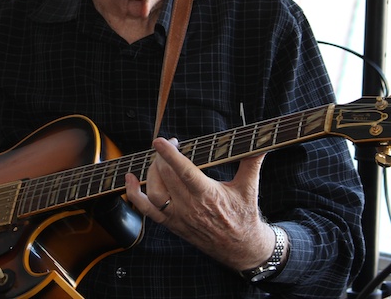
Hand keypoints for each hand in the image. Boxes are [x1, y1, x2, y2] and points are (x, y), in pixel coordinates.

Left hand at [124, 137, 275, 270]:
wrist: (242, 249)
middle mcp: (190, 207)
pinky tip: (129, 180)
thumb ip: (252, 161)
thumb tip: (261, 141)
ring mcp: (179, 217)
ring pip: (154, 192)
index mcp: (208, 195)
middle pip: (166, 177)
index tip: (161, 141)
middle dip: (163, 157)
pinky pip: (147, 211)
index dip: (171, 155)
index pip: (185, 172)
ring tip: (159, 160)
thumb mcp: (249, 187)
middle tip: (171, 146)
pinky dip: (134, 195)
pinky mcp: (172, 224)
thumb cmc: (245, 216)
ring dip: (151, 172)